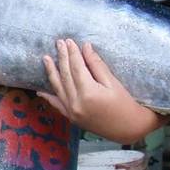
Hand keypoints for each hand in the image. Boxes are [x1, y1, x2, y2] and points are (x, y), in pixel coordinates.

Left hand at [41, 39, 159, 142]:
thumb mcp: (113, 83)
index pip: (76, 67)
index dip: (72, 53)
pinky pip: (57, 104)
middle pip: (65, 75)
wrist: (128, 129)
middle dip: (62, 57)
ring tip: (46, 58)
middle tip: (59, 43)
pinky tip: (40, 91)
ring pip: (58, 88)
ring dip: (51, 72)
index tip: (69, 41)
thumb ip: (96, 65)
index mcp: (88, 93)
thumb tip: (85, 47)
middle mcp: (76, 103)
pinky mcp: (71, 118)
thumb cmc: (125, 104)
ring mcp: (71, 112)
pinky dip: (48, 97)